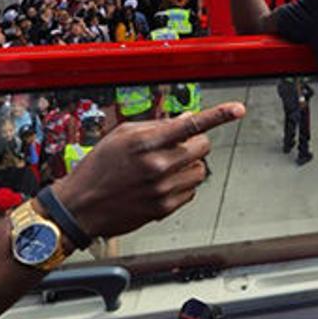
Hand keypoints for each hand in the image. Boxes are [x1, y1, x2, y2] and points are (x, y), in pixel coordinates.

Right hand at [51, 103, 245, 238]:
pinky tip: (161, 184)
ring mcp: (162, 189)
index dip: (218, 115)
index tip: (237, 110)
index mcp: (145, 143)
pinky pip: (191, 191)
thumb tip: (189, 119)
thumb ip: (157, 126)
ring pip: (200, 170)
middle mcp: (157, 166)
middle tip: (177, 146)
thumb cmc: (97, 168)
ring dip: (190, 165)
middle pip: (202, 147)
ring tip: (166, 167)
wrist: (80, 207)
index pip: (190, 125)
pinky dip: (182, 185)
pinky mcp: (164, 208)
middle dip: (195, 143)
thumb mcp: (121, 135)